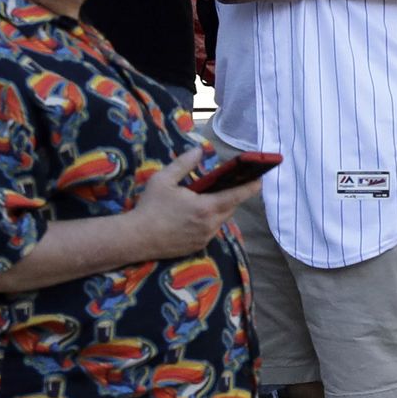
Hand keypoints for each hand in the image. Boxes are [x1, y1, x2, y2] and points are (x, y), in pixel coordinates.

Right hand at [129, 149, 259, 260]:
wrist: (136, 238)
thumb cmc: (150, 207)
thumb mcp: (164, 179)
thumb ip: (184, 164)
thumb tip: (199, 150)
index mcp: (206, 207)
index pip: (236, 196)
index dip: (250, 187)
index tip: (260, 179)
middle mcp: (210, 225)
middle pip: (230, 208)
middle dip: (230, 196)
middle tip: (226, 185)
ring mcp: (204, 238)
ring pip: (220, 220)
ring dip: (219, 209)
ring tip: (207, 199)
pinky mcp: (197, 246)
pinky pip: (210, 231)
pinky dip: (208, 221)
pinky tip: (194, 216)